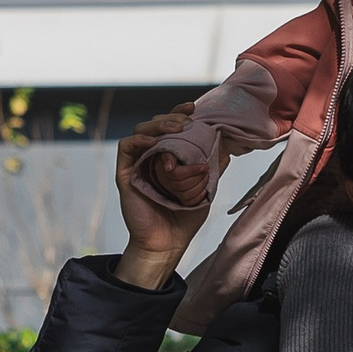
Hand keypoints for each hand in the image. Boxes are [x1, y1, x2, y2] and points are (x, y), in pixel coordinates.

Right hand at [112, 117, 204, 291]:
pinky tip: (152, 142)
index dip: (179, 113)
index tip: (193, 108)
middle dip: (171, 117)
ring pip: (140, 131)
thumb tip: (227, 149)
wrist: (167, 243)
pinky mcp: (125, 174)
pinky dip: (138, 140)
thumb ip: (212, 168)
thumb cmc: (184, 218)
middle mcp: (151, 157)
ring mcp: (138, 164)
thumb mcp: (204, 189)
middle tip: (187, 120)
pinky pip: (125, 148)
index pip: (171, 127)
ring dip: (158, 125)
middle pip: (155, 124)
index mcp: (168, 156)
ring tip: (176, 128)